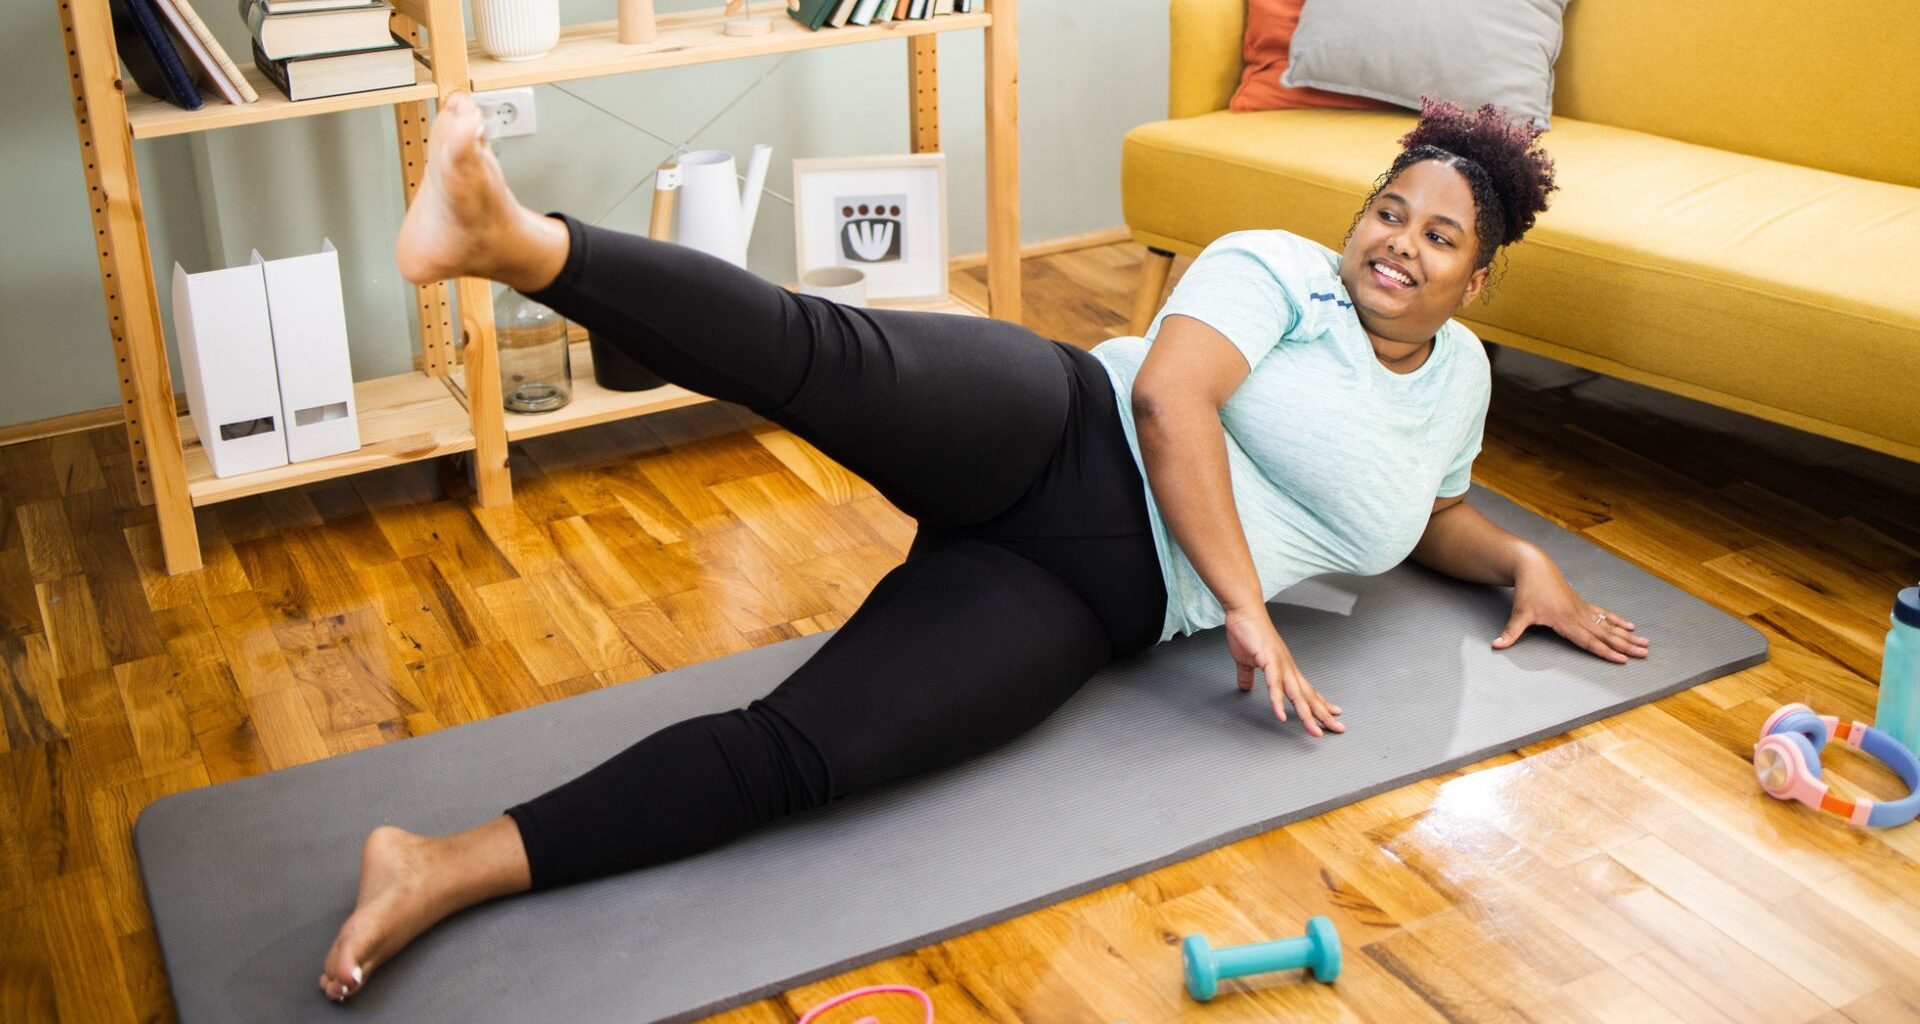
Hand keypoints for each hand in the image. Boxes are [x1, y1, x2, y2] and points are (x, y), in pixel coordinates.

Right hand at [1224, 607, 1344, 735]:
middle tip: (1337, 729)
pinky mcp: (1268, 661)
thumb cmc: (1248, 632)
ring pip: (1297, 695)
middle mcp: (1288, 668)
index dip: (1320, 704)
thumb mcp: (1246, 660)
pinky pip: (1274, 685)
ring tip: (1314, 730)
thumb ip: (1248, 676)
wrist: (1244, 611)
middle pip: (1309, 696)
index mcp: (1285, 668)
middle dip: (1323, 715)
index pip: (1307, 690)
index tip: (1332, 715)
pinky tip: (1281, 715)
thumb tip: (1245, 687)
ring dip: (1306, 714)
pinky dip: (1278, 701)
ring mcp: (1280, 665)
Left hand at [1493, 553, 1650, 663]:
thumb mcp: (1519, 613)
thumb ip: (1511, 632)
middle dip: (1626, 646)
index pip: (1589, 641)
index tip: (1622, 659)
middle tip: (1645, 654)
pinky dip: (1618, 621)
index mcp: (1565, 621)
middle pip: (1606, 635)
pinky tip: (1630, 626)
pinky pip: (1604, 615)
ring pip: (1609, 626)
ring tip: (1646, 643)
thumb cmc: (1527, 591)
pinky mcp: (1582, 604)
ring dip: (1628, 636)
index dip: (1605, 651)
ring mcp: (1582, 609)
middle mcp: (1578, 616)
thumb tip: (1497, 646)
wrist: (1534, 567)